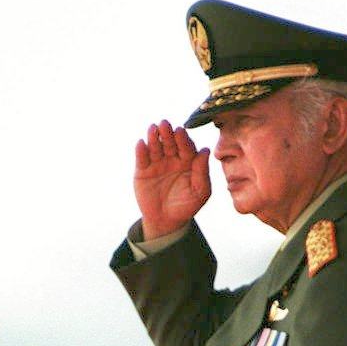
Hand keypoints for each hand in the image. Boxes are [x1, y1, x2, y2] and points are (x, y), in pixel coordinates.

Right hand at [134, 120, 211, 238]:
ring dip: (153, 137)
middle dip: (167, 133)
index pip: (186, 146)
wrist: (166, 221)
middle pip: (170, 142)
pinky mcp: (142, 170)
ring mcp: (156, 162)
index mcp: (188, 160)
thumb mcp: (200, 192)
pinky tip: (141, 144)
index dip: (183, 139)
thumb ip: (203, 172)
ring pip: (155, 146)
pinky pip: (141, 158)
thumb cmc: (187, 206)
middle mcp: (172, 157)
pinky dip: (141, 150)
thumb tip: (205, 150)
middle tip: (165, 124)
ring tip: (153, 129)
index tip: (180, 131)